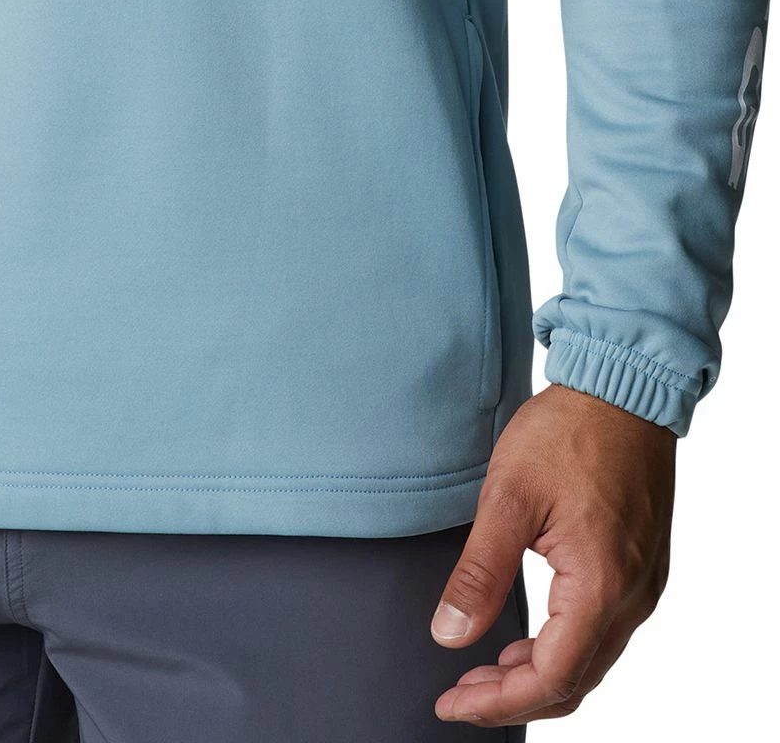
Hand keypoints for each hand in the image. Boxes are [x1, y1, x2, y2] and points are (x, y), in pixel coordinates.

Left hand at [431, 382, 674, 724]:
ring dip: (538, 674)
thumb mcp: (508, 497)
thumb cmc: (568, 432)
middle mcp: (633, 598)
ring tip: (483, 669)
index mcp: (601, 586)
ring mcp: (643, 585)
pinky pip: (604, 631)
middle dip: (513, 695)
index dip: (497, 701)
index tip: (451, 703)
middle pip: (574, 682)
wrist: (622, 389)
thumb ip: (480, 573)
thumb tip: (448, 636)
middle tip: (460, 692)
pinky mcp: (642, 568)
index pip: (550, 678)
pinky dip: (564, 648)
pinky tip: (527, 636)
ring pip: (591, 661)